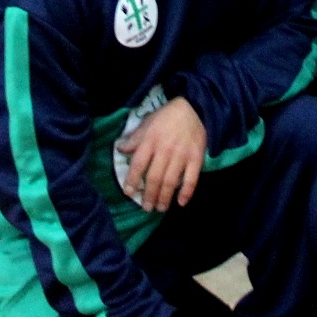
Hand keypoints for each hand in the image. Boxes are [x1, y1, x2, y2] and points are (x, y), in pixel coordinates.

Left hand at [118, 97, 206, 211]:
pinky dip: (186, 192)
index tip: (129, 193)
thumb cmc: (166, 117)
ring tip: (160, 208)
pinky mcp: (196, 159)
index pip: (138, 164)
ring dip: (164, 198)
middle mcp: (165, 150)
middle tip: (146, 207)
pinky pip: (191, 179)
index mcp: (150, 141)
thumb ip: (134, 139)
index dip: (132, 180)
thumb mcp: (147, 123)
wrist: (194, 109)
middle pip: (154, 177)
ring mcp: (181, 155)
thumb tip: (119, 150)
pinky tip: (181, 202)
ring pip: (171, 181)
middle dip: (149, 195)